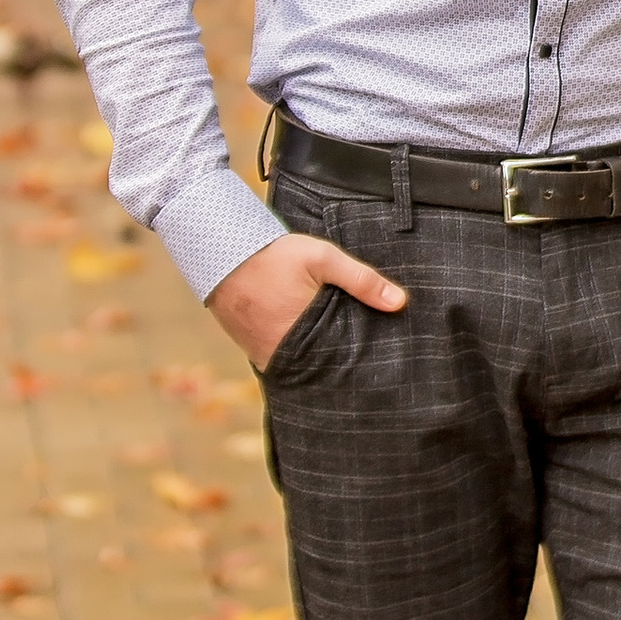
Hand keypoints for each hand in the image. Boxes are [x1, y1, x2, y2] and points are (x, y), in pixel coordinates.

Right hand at [208, 231, 406, 374]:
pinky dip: (299, 353)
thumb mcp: (323, 259)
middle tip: (367, 363)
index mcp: (303, 338)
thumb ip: (362, 280)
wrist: (221, 251)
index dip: (358, 363)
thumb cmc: (274, 256)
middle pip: (321, 368)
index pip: (340, 363)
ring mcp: (264, 355)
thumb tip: (400, 303)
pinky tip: (315, 345)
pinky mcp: (253, 350)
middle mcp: (281, 355)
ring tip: (345, 355)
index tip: (380, 365)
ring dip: (319, 359)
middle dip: (341, 364)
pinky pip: (283, 358)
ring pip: (302, 364)